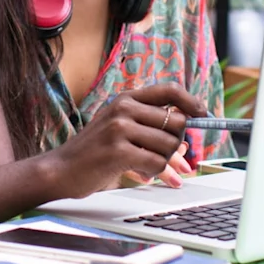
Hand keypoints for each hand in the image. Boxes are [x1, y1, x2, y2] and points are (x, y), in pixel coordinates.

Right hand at [43, 85, 206, 200]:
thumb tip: (186, 135)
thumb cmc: (93, 152)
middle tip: (161, 155)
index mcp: (125, 99)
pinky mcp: (118, 151)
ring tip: (141, 164)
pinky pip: (156, 163)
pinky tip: (135, 172)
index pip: (169, 90)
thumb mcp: (118, 127)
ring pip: (169, 146)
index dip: (191, 102)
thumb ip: (147, 124)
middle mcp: (123, 108)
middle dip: (176, 144)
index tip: (203, 113)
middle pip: (177, 123)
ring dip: (162, 161)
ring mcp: (119, 128)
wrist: (60, 170)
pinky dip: (152, 173)